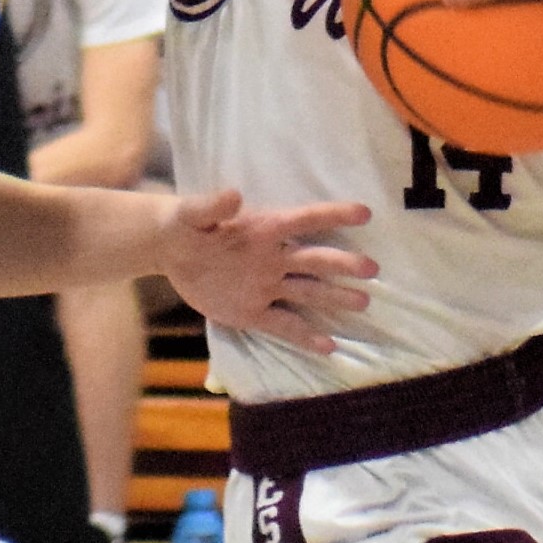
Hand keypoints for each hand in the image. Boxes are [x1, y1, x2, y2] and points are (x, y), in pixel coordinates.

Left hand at [158, 191, 375, 354]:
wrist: (171, 252)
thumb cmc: (185, 225)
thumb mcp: (191, 214)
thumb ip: (211, 206)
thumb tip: (234, 195)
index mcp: (264, 230)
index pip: (304, 220)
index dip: (333, 215)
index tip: (364, 213)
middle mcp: (274, 258)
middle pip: (314, 260)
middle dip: (342, 264)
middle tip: (371, 269)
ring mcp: (266, 287)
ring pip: (307, 293)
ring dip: (334, 297)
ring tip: (362, 302)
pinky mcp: (252, 313)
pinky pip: (283, 325)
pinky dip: (305, 337)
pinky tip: (329, 347)